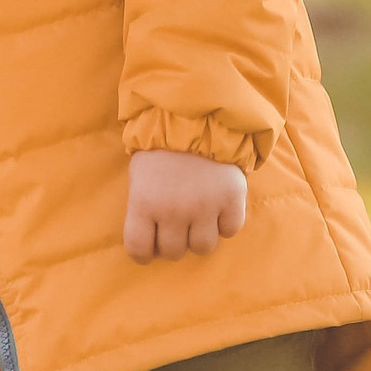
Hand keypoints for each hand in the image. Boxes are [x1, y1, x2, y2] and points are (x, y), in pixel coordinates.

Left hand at [124, 149, 248, 262]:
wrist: (197, 116)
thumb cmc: (161, 148)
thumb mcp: (140, 175)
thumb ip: (143, 208)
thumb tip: (150, 241)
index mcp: (144, 203)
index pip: (138, 249)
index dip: (143, 254)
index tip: (148, 248)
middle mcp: (174, 210)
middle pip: (173, 252)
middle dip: (173, 242)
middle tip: (176, 225)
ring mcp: (205, 206)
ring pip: (203, 248)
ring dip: (199, 236)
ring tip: (198, 218)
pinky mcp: (232, 200)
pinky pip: (230, 230)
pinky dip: (225, 223)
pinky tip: (218, 207)